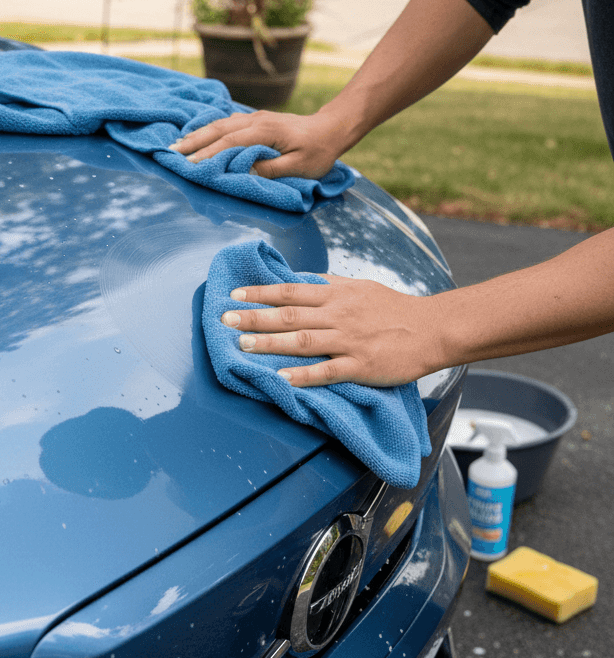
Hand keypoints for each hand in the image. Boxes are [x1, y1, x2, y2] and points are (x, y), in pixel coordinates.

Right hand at [169, 110, 349, 179]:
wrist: (331, 128)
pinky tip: (198, 135)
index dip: (209, 154)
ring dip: (198, 133)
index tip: (191, 165)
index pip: (230, 142)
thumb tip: (243, 170)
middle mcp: (256, 120)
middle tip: (172, 150)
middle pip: (219, 128)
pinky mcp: (255, 120)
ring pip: (220, 123)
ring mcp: (255, 118)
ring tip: (178, 143)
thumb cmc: (317, 151)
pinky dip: (209, 129)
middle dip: (194, 140)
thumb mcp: (300, 166)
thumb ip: (271, 168)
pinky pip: (227, 123)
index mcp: (265, 131)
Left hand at [220, 276, 443, 386]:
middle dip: (255, 316)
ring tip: (242, 345)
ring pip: (303, 341)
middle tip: (225, 319)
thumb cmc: (393, 308)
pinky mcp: (362, 365)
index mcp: (337, 295)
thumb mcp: (359, 287)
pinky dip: (304, 375)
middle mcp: (339, 315)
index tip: (234, 294)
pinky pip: (328, 371)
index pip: (290, 291)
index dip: (261, 292)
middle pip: (290, 315)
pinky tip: (282, 378)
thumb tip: (298, 279)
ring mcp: (349, 341)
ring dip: (270, 343)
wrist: (432, 329)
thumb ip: (328, 285)